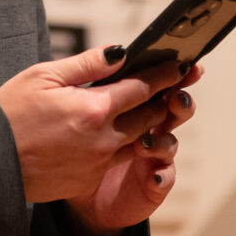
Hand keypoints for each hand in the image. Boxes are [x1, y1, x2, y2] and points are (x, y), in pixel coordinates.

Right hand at [0, 47, 186, 204]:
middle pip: (148, 116)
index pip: (142, 87)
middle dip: (163, 99)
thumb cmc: (8, 114)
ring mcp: (97, 163)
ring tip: (150, 109)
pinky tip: (114, 135)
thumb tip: (120, 53)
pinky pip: (115, 160)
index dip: (165, 75)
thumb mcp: (43, 76)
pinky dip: (121, 146)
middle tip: (175, 86)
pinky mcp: (88, 180)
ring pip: (137, 141)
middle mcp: (103, 139)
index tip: (181, 66)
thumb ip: (87, 64)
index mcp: (93, 108)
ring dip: (147, 124)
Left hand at [61, 65, 199, 235]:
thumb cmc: (56, 139)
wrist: (55, 185)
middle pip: (170, 111)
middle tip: (175, 95)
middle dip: (177, 102)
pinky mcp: (149, 184)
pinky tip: (154, 175)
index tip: (180, 64)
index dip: (168, 75)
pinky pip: (163, 179)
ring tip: (150, 138)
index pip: (152, 85)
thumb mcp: (65, 98)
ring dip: (165, 139)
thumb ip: (89, 72)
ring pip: (169, 143)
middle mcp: (144, 129)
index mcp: (126, 106)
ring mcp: (150, 157)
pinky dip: (163, 176)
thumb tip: (118, 51)